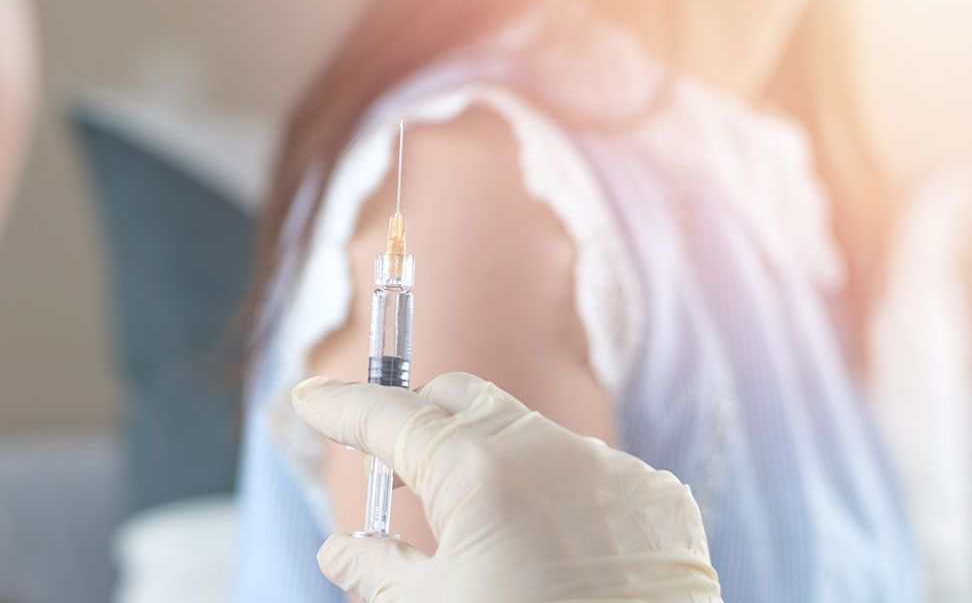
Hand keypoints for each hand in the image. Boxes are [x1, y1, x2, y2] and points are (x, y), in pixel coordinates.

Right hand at [291, 373, 721, 602]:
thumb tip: (341, 550)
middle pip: (459, 400)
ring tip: (482, 530)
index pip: (389, 415)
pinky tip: (555, 550)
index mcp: (478, 471)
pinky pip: (592, 472)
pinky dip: (559, 494)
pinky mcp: (658, 495)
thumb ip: (376, 570)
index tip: (313, 401)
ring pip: (529, 434)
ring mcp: (611, 468)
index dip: (342, 407)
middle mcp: (549, 449)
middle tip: (392, 465)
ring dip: (492, 463)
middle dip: (417, 419)